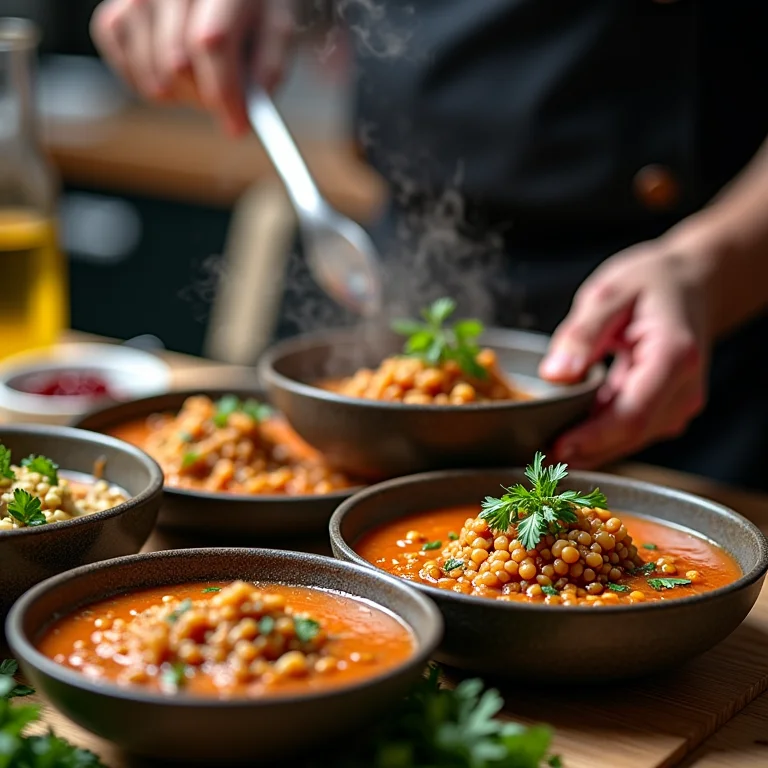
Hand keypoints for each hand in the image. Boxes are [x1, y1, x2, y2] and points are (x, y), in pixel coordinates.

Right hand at [91, 0, 294, 135]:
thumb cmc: (252, 9)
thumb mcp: (277, 31)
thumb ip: (268, 68)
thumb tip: (248, 112)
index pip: (210, 41)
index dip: (224, 91)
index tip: (238, 127)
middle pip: (177, 63)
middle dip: (205, 96)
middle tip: (224, 99)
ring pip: (153, 76)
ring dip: (182, 94)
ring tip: (202, 76)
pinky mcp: (114, 15)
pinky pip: (129, 71)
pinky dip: (153, 84)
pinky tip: (173, 70)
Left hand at [538, 226, 716, 468]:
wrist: (695, 283)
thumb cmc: (652, 283)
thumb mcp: (609, 293)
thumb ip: (581, 334)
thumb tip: (555, 376)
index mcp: (673, 356)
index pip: (632, 414)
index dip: (592, 438)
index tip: (555, 449)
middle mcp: (684, 388)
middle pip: (630, 435)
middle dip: (584, 450)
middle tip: (535, 459)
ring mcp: (680, 403)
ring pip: (630, 440)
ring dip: (590, 449)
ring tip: (543, 451)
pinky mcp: (669, 410)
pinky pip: (631, 431)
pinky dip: (600, 436)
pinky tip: (568, 434)